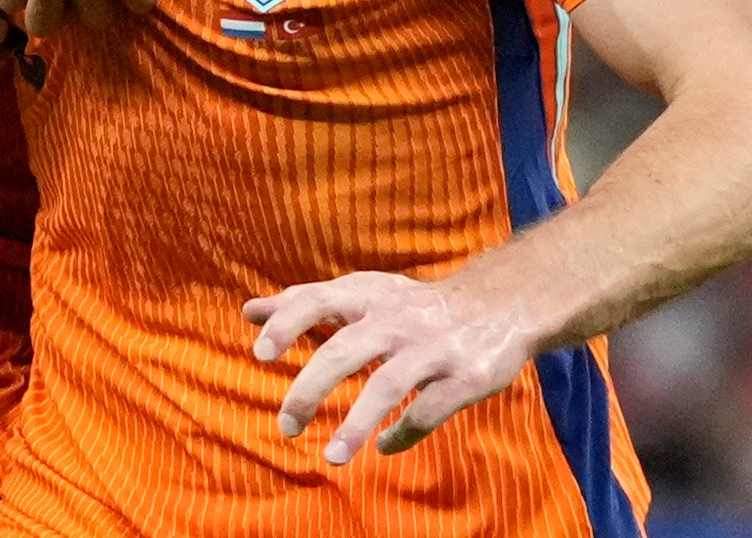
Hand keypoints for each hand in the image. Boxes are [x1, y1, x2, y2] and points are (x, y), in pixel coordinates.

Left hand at [242, 271, 533, 465]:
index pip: (317, 301)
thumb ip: (306, 304)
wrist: (502, 302)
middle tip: (285, 424)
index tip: (260, 354)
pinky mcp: (465, 377)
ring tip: (331, 457)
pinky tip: (383, 447)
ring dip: (356, 424)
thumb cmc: (414, 305)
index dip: (287, 324)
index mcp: (367, 295)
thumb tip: (249, 311)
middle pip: (344, 351)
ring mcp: (432, 348)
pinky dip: (403, 433)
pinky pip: (428, 411)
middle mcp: (396, 318)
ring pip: (387, 386)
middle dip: (311, 389)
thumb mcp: (362, 294)